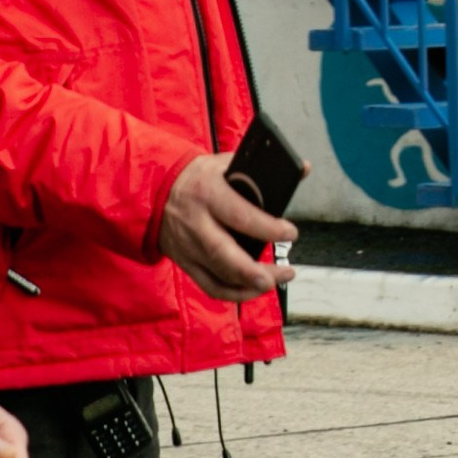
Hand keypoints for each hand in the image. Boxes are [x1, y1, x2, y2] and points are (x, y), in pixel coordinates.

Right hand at [159, 150, 297, 301]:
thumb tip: (302, 168)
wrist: (155, 192)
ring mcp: (188, 247)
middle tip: (283, 273)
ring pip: (217, 275)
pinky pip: (209, 286)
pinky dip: (234, 294)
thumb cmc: (198, 177)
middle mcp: (196, 222)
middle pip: (223, 253)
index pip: (239, 215)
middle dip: (254, 270)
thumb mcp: (225, 163)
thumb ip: (262, 169)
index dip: (267, 227)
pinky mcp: (185, 263)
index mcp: (207, 192)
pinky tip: (255, 289)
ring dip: (249, 286)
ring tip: (275, 280)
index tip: (290, 232)